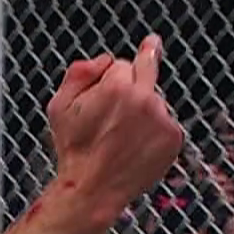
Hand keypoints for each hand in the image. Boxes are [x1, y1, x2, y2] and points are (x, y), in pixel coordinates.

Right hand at [47, 36, 182, 211]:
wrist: (93, 189)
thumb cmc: (75, 151)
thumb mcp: (59, 106)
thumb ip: (79, 72)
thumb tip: (104, 60)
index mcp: (116, 87)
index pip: (121, 63)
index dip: (110, 76)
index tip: (131, 58)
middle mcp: (144, 100)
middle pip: (147, 70)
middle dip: (146, 61)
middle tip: (152, 45)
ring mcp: (162, 119)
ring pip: (154, 100)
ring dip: (143, 109)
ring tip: (121, 135)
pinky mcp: (173, 138)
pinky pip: (165, 122)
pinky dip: (154, 130)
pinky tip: (135, 145)